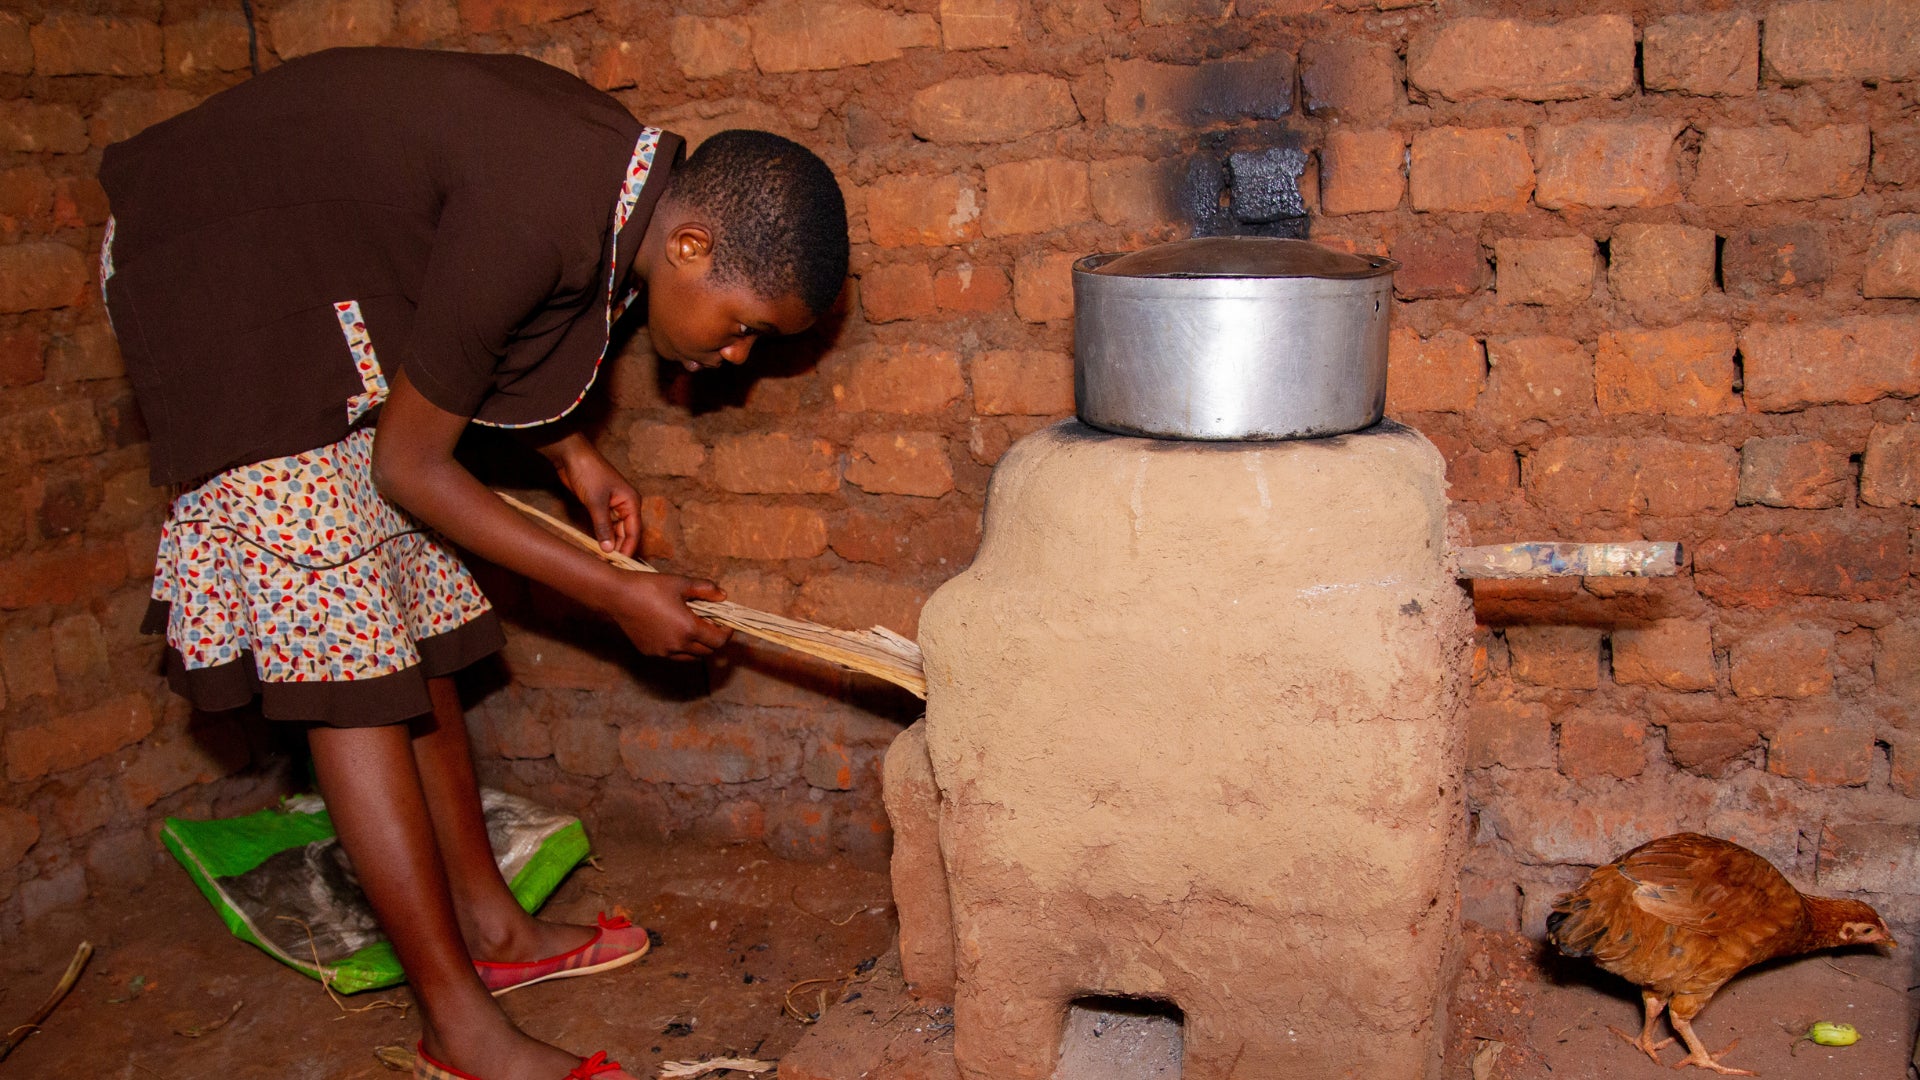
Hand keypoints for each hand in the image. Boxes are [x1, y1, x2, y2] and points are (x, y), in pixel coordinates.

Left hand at [544, 433, 640, 555]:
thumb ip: (603, 527)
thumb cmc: (588, 473)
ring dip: (608, 544)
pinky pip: (603, 526)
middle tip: (608, 565)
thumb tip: (608, 550)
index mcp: (631, 502)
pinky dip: (600, 536)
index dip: (628, 549)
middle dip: (618, 548)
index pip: (634, 532)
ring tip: (601, 560)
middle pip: (625, 533)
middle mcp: (625, 505)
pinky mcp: (599, 506)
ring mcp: (612, 506)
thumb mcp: (596, 502)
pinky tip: (595, 547)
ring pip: (614, 531)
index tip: (620, 565)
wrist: (570, 455)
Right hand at [607, 572, 731, 660]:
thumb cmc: (650, 587)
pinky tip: (674, 630)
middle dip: (713, 639)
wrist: (617, 596)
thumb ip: (705, 590)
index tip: (726, 624)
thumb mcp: (681, 583)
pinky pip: (673, 655)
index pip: (718, 641)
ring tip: (693, 628)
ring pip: (690, 657)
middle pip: (707, 652)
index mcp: (688, 629)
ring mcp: (663, 652)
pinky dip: (680, 647)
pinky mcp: (650, 652)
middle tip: (711, 624)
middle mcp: (677, 645)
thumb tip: (723, 596)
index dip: (726, 633)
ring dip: (698, 646)